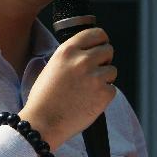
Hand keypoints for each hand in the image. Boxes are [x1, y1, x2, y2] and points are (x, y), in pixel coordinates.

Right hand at [19, 27, 115, 150]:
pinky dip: (104, 96)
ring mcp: (95, 77)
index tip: (100, 46)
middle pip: (108, 49)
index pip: (96, 33)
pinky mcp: (104, 94)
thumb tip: (90, 51)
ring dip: (104, 79)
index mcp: (67, 50)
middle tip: (94, 72)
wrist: (43, 123)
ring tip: (87, 90)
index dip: (100, 40)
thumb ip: (71, 56)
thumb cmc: (44, 98)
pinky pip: (112, 89)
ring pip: (112, 70)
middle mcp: (82, 60)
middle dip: (104, 60)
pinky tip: (89, 101)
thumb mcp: (52, 66)